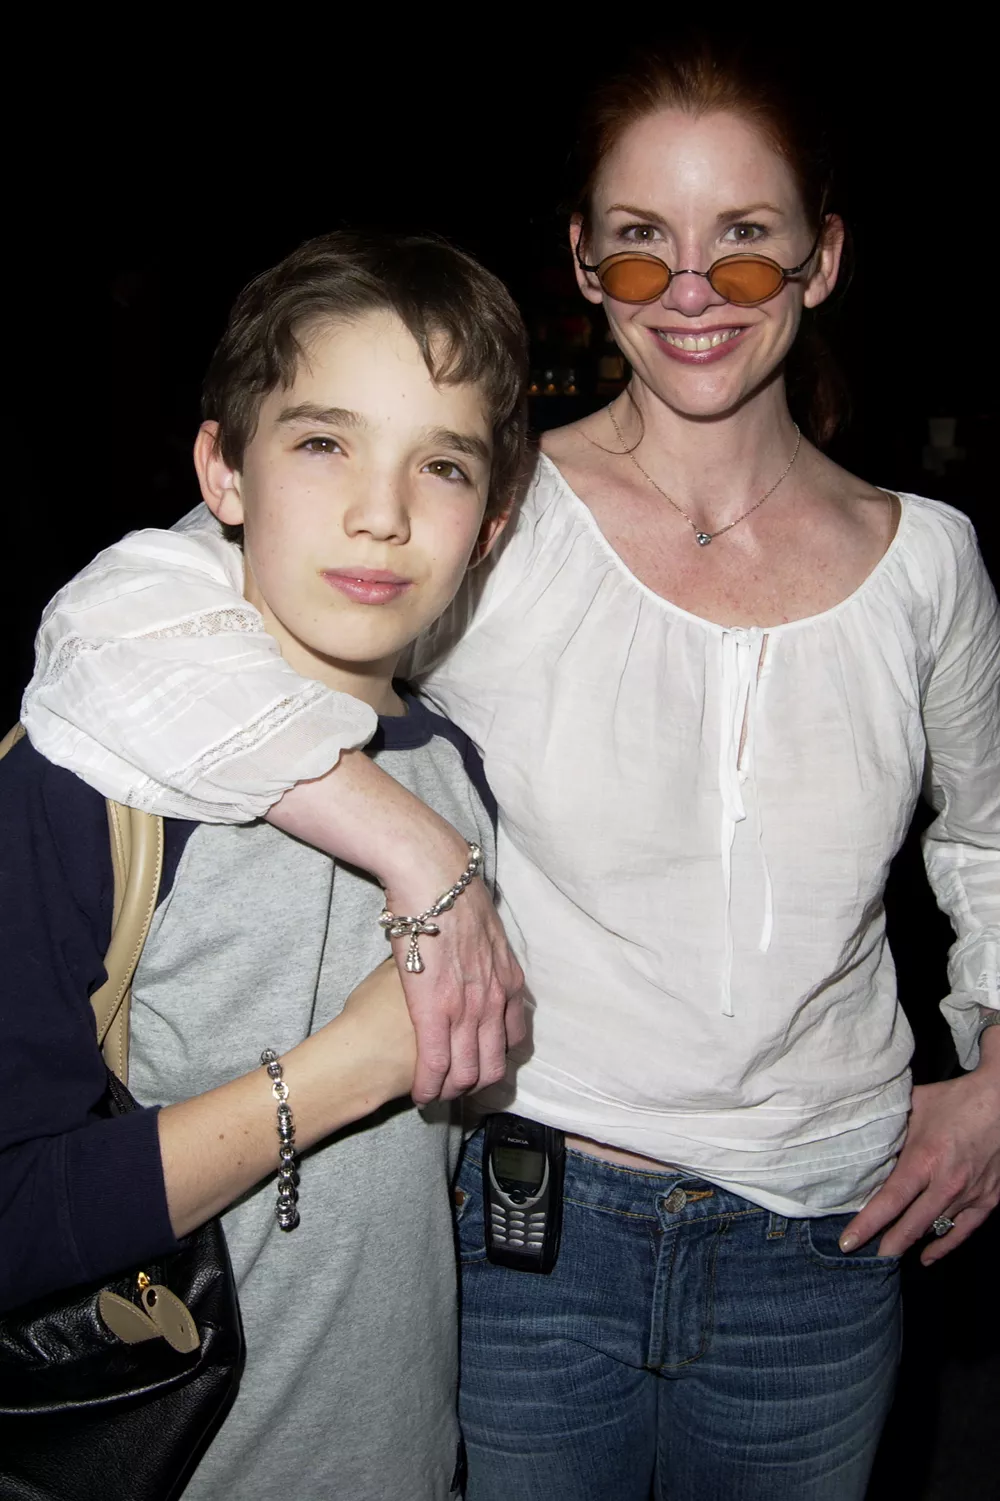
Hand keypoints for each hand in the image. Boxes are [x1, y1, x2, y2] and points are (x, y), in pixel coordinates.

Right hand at [270, 756, 524, 1106]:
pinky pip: (435, 1064)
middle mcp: (496, 1001)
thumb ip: (488, 957)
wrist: (436, 877)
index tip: (481, 1069)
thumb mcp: (487, 932)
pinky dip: (428, 1085)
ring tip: (435, 1096)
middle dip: (474, 1086)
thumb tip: (477, 962)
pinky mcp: (435, 1011)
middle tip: (454, 1092)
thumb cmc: (453, 896)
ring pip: (467, 1072)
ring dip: (450, 1090)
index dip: (497, 1060)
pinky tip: (420, 1095)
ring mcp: (468, 1009)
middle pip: (494, 1066)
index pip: (515, 1039)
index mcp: (510, 982)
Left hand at [839, 1060, 999, 1264]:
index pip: (891, 1201)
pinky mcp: (988, 1199)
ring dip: (912, 1242)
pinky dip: (945, 1246)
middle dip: (887, 1245)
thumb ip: (892, 1129)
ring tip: (889, 1252)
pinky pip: (964, 1230)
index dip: (868, 1225)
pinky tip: (928, 1257)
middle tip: (864, 1257)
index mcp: (925, 1158)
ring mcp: (970, 1194)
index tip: (848, 1242)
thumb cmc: (955, 1100)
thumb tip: (866, 1141)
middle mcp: (948, 1183)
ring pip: (935, 1229)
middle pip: (912, 1225)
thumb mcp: (914, 1107)